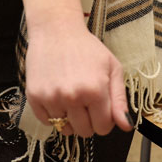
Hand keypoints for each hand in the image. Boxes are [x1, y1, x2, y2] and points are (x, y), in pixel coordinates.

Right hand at [25, 21, 132, 137]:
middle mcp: (72, 97)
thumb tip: (127, 126)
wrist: (55, 30)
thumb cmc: (86, 48)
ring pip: (65, 128)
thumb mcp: (112, 68)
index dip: (104, 120)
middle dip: (88, 121)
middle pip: (84, 132)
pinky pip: (46, 122)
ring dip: (69, 117)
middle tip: (85, 101)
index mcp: (95, 90)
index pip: (103, 127)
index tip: (100, 108)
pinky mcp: (34, 96)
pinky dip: (53, 114)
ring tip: (70, 95)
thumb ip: (120, 100)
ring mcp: (51, 97)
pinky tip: (57, 95)